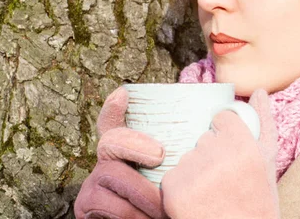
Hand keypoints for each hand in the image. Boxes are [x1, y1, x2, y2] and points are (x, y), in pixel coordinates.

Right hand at [74, 87, 166, 218]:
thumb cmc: (165, 203)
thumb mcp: (172, 178)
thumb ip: (178, 158)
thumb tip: (213, 133)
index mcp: (128, 151)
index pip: (115, 122)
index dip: (115, 108)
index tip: (124, 94)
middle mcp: (107, 160)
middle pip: (111, 139)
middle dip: (135, 142)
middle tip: (159, 154)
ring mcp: (93, 180)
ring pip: (111, 172)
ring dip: (141, 191)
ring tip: (163, 207)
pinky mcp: (86, 203)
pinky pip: (105, 202)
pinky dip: (129, 212)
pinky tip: (146, 218)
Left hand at [161, 89, 278, 218]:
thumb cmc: (258, 202)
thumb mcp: (268, 163)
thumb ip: (264, 122)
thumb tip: (259, 91)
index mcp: (244, 146)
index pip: (221, 118)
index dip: (225, 135)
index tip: (231, 157)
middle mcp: (217, 157)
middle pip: (203, 138)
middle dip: (210, 155)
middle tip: (224, 182)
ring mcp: (193, 173)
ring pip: (186, 156)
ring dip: (194, 171)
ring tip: (211, 194)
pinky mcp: (173, 191)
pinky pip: (171, 175)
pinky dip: (180, 188)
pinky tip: (196, 204)